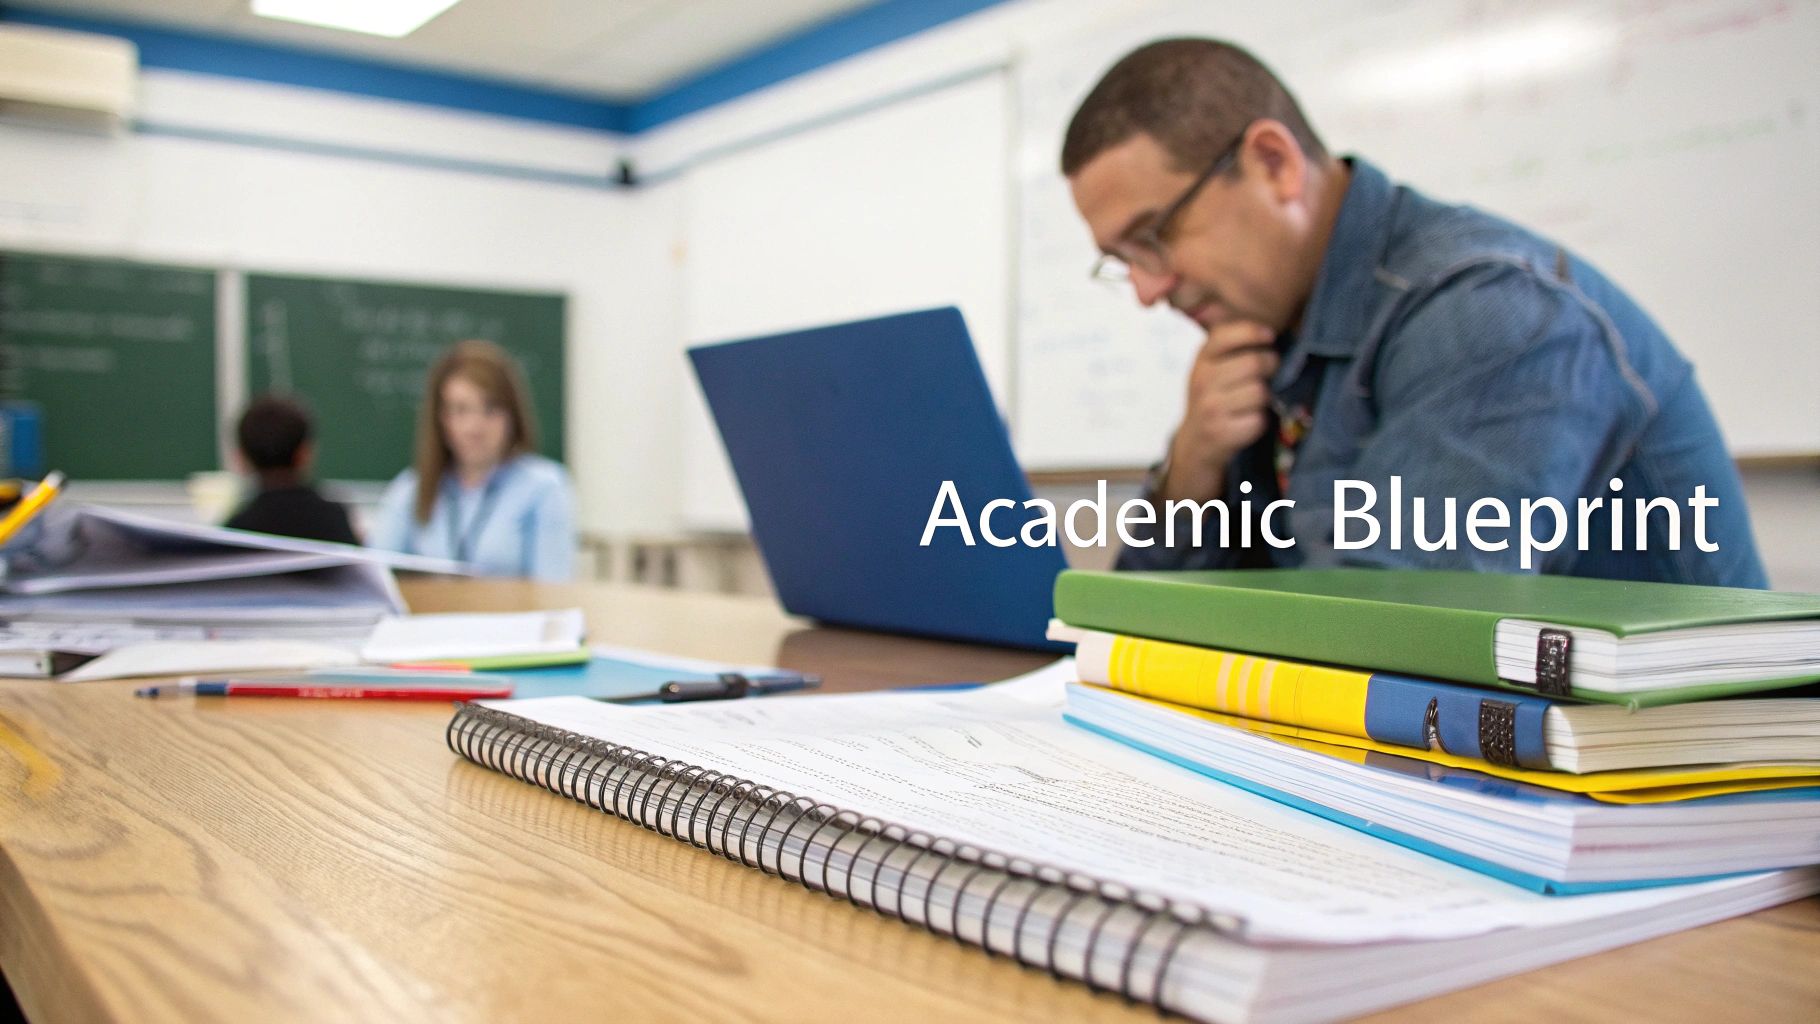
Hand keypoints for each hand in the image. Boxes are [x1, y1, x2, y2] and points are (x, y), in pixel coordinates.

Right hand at [1159, 321, 1278, 502]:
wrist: (1195, 442)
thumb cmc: (1213, 398)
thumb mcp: (1212, 367)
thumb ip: (1234, 347)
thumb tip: (1272, 332)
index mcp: (1202, 359)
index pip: (1227, 334)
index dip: (1254, 332)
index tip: (1270, 336)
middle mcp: (1202, 381)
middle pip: (1254, 363)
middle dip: (1270, 366)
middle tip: (1267, 373)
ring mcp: (1210, 408)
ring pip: (1260, 392)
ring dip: (1264, 399)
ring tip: (1252, 402)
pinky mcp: (1221, 433)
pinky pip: (1258, 420)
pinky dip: (1260, 422)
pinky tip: (1248, 421)